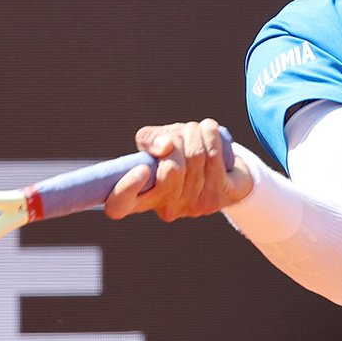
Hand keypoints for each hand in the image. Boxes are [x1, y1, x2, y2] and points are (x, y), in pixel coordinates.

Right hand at [102, 118, 252, 221]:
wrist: (223, 165)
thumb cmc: (181, 153)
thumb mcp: (157, 142)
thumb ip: (149, 140)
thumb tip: (164, 146)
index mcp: (141, 199)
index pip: (119, 206)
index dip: (126, 189)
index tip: (143, 168)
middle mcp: (167, 209)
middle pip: (172, 169)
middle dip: (178, 138)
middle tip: (180, 134)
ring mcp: (196, 207)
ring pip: (195, 156)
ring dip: (194, 132)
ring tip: (196, 131)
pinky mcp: (222, 197)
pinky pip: (213, 156)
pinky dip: (210, 134)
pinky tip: (210, 131)